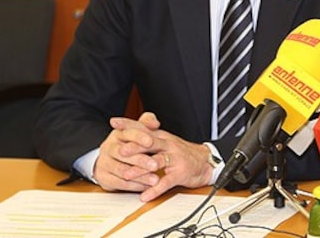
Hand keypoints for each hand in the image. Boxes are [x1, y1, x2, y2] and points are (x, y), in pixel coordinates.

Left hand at [94, 112, 213, 201]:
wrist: (205, 162)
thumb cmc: (182, 153)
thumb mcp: (166, 141)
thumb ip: (149, 136)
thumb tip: (128, 129)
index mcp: (162, 137)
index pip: (144, 128)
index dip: (129, 125)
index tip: (114, 123)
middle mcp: (168, 145)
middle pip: (150, 143)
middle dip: (135, 147)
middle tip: (119, 150)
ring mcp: (175, 159)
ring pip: (157, 162)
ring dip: (141, 169)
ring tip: (127, 175)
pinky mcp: (180, 173)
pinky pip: (166, 182)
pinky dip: (155, 190)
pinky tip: (145, 196)